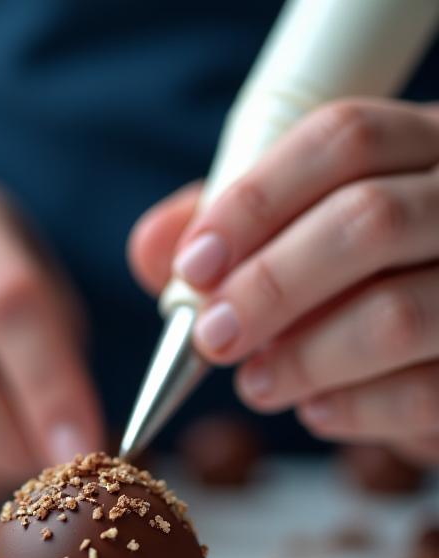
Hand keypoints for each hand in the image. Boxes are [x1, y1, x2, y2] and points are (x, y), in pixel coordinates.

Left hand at [130, 98, 438, 464]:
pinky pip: (423, 395)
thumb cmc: (369, 279)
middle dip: (268, 286)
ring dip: (302, 359)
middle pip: (368, 220)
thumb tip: (153, 247)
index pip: (342, 141)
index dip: (255, 202)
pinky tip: (316, 409)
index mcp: (421, 147)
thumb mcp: (304, 235)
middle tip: (211, 337)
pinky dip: (353, 410)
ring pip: (395, 315)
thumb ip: (235, 230)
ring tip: (254, 384)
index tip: (193, 265)